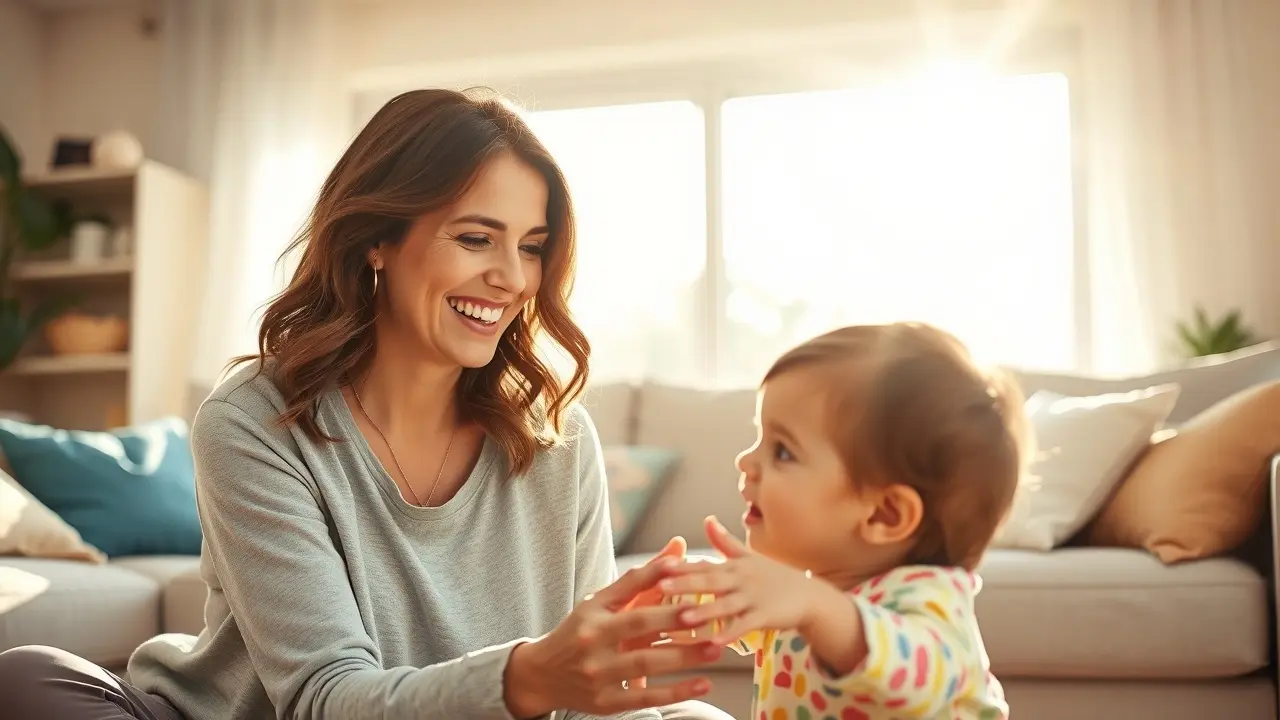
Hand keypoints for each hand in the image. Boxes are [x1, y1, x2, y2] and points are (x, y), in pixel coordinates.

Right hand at [504, 554, 718, 717]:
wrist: (541, 675)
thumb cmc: (580, 631)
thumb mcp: (602, 601)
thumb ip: (642, 578)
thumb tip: (679, 547)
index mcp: (593, 612)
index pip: (628, 590)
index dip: (659, 580)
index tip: (690, 572)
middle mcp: (593, 640)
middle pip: (639, 626)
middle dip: (677, 620)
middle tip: (712, 615)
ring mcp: (598, 674)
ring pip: (646, 663)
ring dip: (684, 656)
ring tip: (716, 649)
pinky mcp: (606, 702)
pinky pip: (645, 697)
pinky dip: (676, 692)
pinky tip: (704, 684)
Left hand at [659, 516, 819, 644]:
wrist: (810, 596)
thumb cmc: (775, 577)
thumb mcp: (749, 558)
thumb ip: (725, 542)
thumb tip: (708, 519)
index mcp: (734, 566)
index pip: (704, 564)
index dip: (681, 565)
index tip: (659, 565)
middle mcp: (741, 579)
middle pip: (710, 581)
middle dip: (686, 583)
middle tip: (661, 585)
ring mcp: (754, 598)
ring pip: (726, 605)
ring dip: (705, 611)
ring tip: (683, 617)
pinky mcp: (766, 616)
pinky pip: (746, 626)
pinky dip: (731, 633)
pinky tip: (715, 642)